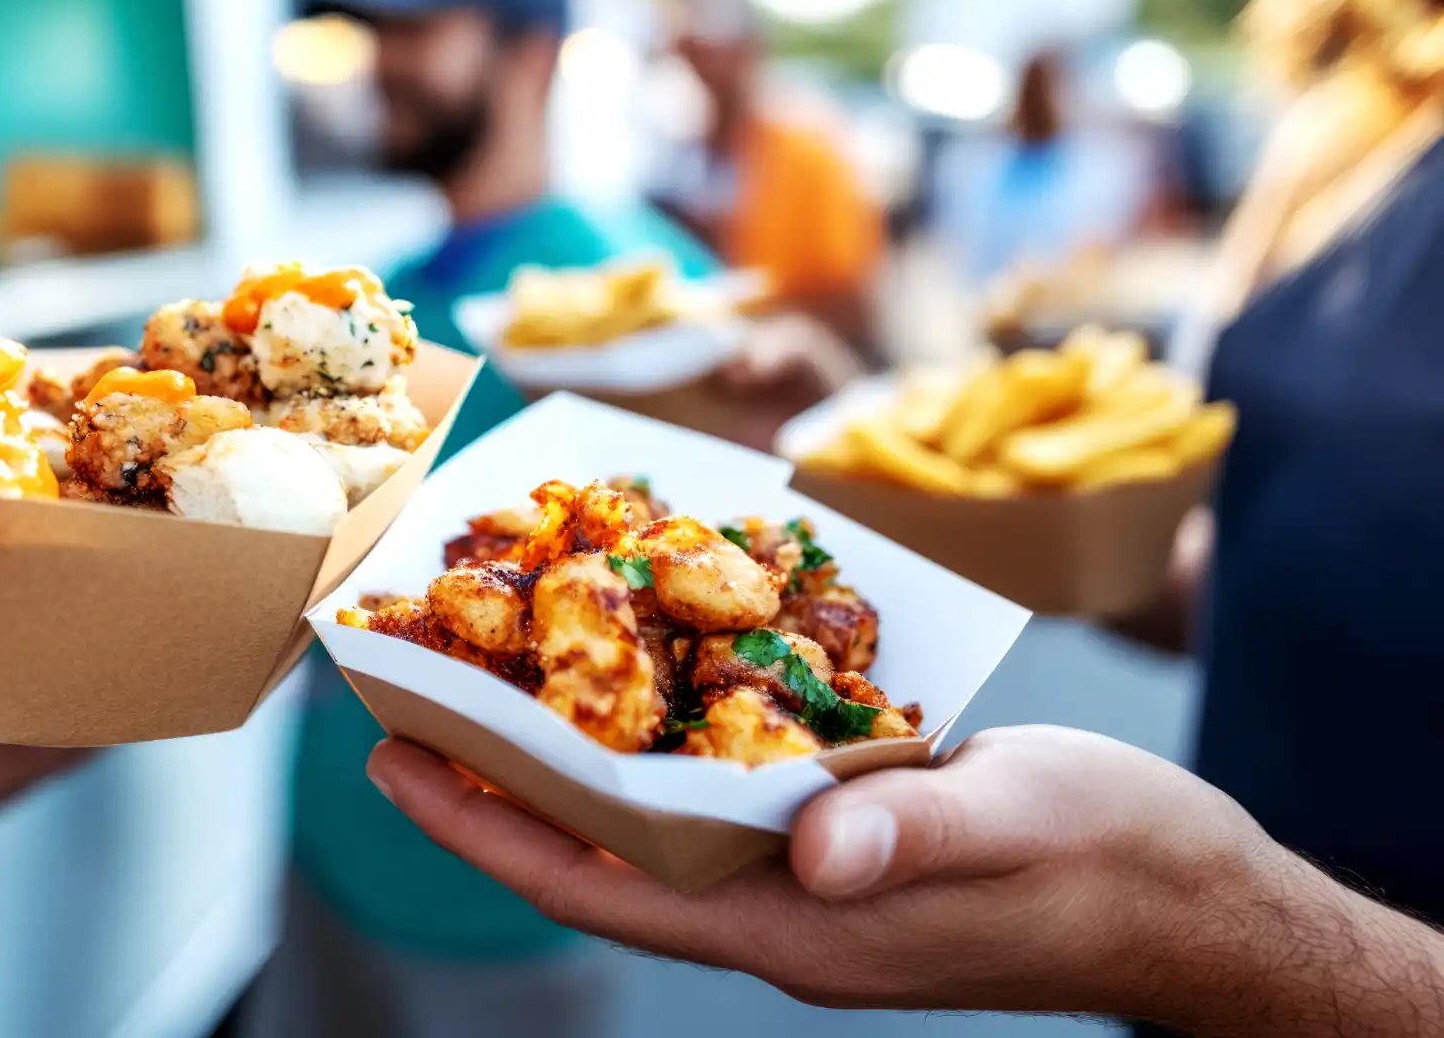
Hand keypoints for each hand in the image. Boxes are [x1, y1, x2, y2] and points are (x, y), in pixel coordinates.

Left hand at [367, 726, 1418, 1033]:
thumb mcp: (1023, 829)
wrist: (1197, 900)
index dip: (490, 830)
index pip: (600, 888)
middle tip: (412, 702)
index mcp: (800, 924)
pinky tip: (648, 669)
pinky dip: (668, 731)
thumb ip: (914, 838)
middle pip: (601, 851)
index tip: (395, 765)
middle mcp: (782, 904)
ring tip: (497, 676)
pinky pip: (724, 786)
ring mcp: (811, 874)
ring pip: (654, 819)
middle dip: (500, 786)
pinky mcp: (846, 835)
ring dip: (572, 755)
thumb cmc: (1116, 864)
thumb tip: (812, 846)